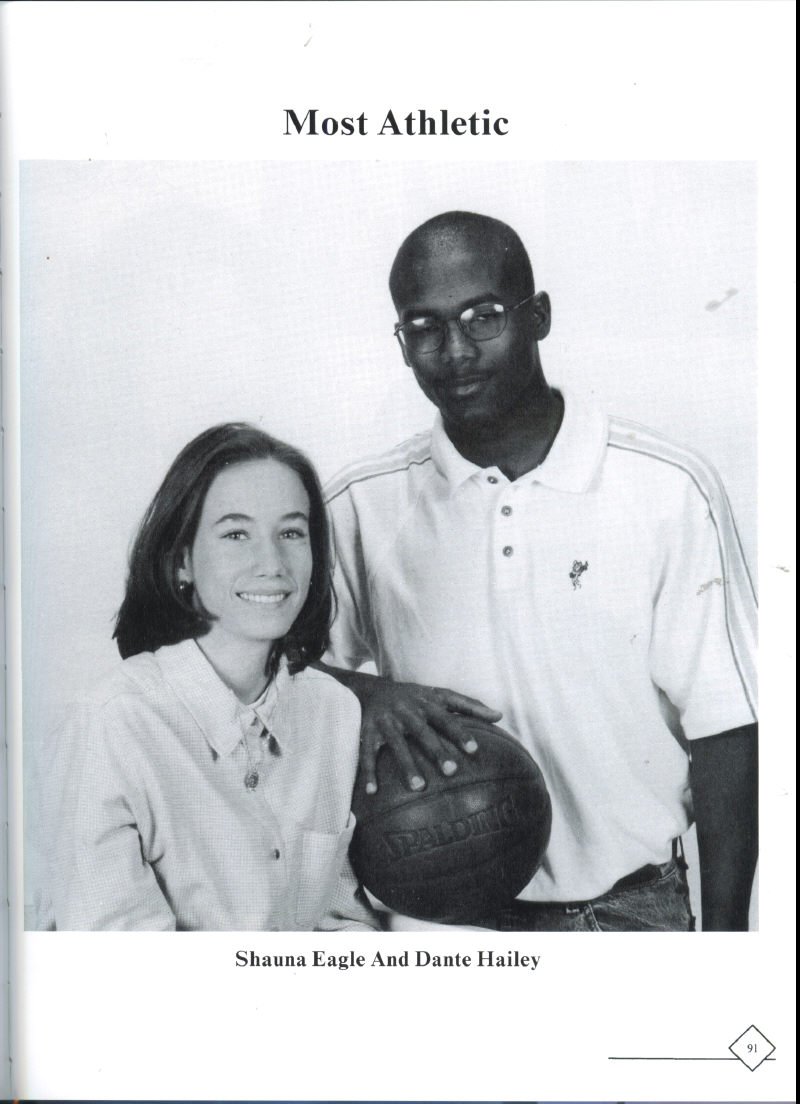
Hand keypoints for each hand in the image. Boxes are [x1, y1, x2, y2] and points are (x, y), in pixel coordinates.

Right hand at [350, 675, 502, 794]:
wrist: (371, 687)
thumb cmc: (414, 696)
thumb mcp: (440, 695)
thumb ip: (470, 705)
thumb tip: (500, 716)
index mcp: (426, 703)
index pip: (446, 718)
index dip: (459, 733)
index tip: (474, 750)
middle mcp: (407, 712)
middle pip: (423, 732)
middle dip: (436, 751)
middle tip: (451, 771)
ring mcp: (386, 721)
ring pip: (396, 744)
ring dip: (406, 765)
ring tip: (418, 787)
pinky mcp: (367, 731)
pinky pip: (367, 753)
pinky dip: (368, 772)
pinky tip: (372, 792)